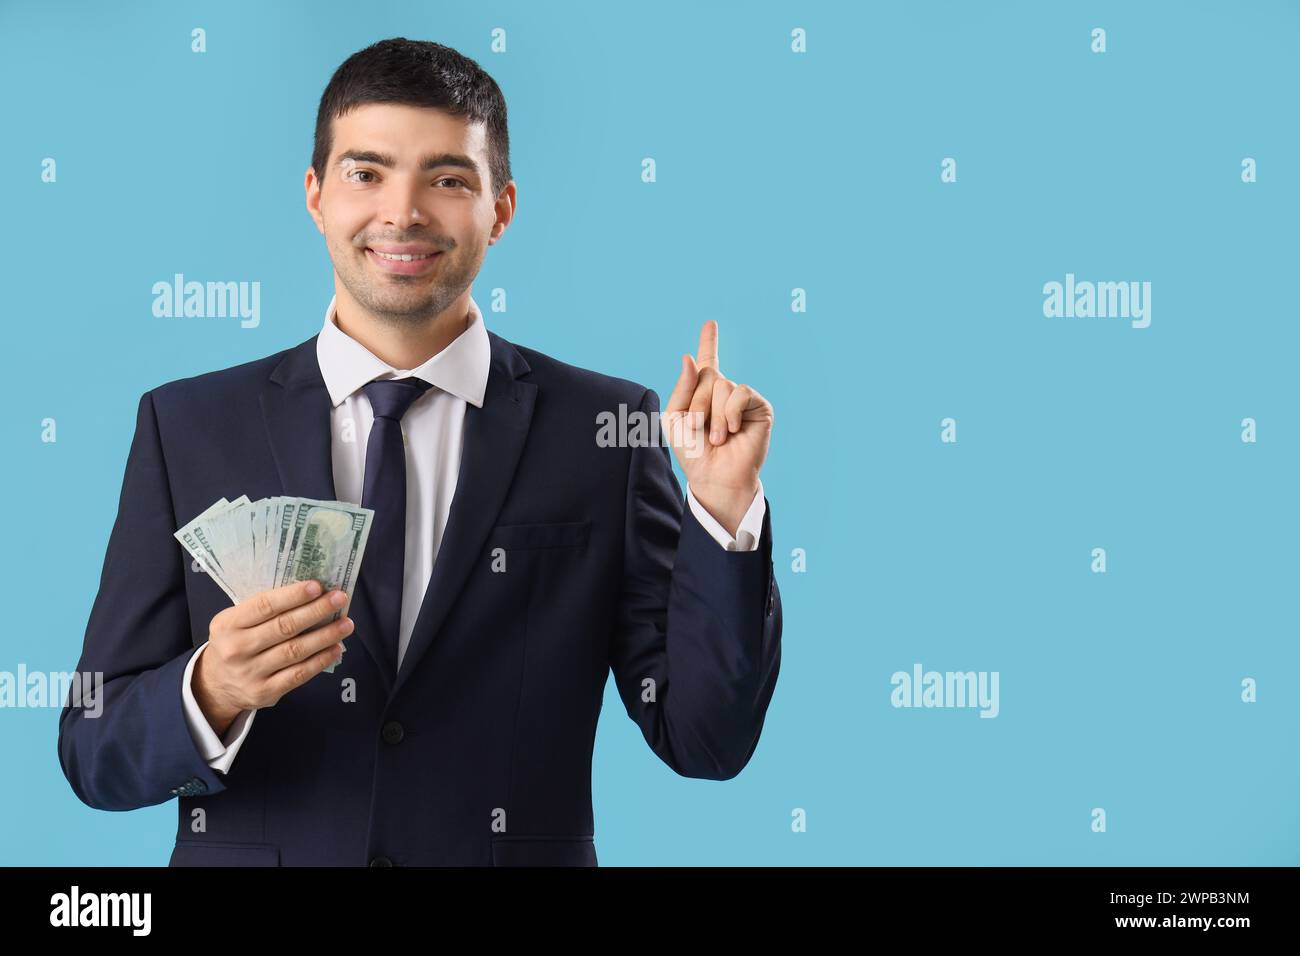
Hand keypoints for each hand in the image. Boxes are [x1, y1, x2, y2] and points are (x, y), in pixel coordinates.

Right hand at [193, 580, 352, 735]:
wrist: (215, 684)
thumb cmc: (235, 642)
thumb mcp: (234, 622)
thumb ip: (262, 609)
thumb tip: (309, 592)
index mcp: (228, 624)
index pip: (264, 606)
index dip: (293, 595)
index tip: (317, 586)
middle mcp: (237, 649)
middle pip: (284, 627)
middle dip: (316, 611)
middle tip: (340, 599)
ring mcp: (251, 673)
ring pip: (295, 651)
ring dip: (325, 636)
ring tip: (346, 623)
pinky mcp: (265, 692)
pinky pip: (299, 674)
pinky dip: (321, 660)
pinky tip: (336, 648)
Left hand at [663, 320, 772, 535]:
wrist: (714, 477)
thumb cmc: (693, 452)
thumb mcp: (675, 419)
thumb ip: (681, 388)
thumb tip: (690, 357)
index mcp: (702, 393)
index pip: (707, 362)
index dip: (709, 341)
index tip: (710, 323)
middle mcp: (724, 393)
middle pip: (707, 374)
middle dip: (697, 403)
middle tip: (699, 429)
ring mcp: (742, 399)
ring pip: (722, 384)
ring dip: (713, 414)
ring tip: (716, 437)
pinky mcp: (759, 407)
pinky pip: (740, 392)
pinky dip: (730, 412)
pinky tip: (733, 431)